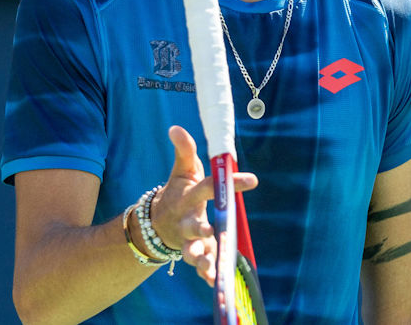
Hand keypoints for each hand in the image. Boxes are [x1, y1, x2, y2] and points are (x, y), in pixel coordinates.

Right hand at [149, 125, 257, 285]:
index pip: (209, 188)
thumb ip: (184, 150)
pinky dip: (207, 276)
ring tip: (209, 266)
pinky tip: (216, 282)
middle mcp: (188, 221)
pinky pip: (201, 268)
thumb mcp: (181, 171)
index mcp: (188, 198)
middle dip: (201, 230)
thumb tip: (175, 127)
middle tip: (210, 231)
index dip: (229, 182)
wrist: (156, 225)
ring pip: (193, 252)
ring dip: (201, 259)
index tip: (254, 179)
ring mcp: (190, 241)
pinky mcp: (195, 255)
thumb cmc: (177, 193)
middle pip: (193, 226)